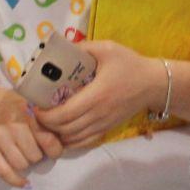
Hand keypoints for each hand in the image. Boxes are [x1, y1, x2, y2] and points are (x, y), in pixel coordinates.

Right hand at [0, 78, 62, 187]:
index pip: (50, 140)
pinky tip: (24, 182)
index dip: (55, 149)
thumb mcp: (27, 100)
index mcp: (29, 113)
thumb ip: (43, 116)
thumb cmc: (5, 101)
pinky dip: (16, 180)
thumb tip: (62, 137)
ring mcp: (0, 137)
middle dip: (38, 155)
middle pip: (36, 155)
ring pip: (22, 164)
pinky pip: (4, 171)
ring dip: (26, 163)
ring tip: (23, 155)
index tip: (54, 148)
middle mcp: (15, 125)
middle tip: (34, 149)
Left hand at [32, 39, 160, 148]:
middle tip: (37, 113)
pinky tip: (62, 134)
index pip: (64, 113)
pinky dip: (70, 141)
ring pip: (73, 138)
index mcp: (97, 94)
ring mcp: (103, 124)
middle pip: (65, 129)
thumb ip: (83, 47)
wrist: (153, 84)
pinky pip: (85, 142)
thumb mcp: (107, 49)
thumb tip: (60, 48)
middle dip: (46, 125)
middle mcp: (99, 113)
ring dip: (56, 134)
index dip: (45, 115)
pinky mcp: (107, 129)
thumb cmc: (130, 65)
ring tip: (47, 123)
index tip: (36, 106)